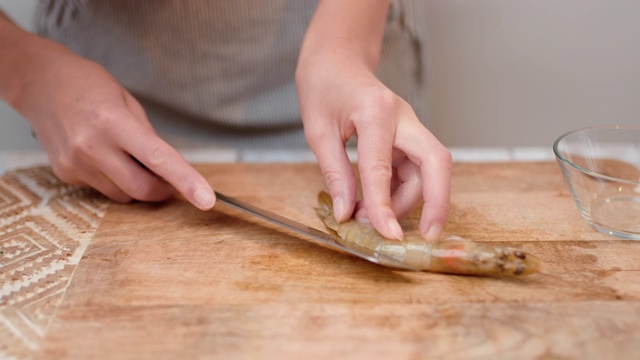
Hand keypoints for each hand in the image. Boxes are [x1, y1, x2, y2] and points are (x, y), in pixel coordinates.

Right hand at [3, 35, 215, 209]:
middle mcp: (92, 147)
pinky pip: (103, 189)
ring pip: (123, 194)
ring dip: (137, 184)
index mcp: (113, 122)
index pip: (158, 158)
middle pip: (142, 188)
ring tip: (126, 155)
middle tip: (169, 178)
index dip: (186, 181)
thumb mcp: (127, 102)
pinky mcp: (66, 174)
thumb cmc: (87, 85)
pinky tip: (103, 155)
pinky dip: (114, 179)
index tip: (206, 199)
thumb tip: (168, 169)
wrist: (39, 83)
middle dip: (163, 190)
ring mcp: (76, 164)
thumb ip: (149, 137)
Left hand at [297, 56, 450, 240]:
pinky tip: (380, 205)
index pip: (382, 169)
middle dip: (437, 202)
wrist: (337, 60)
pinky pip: (416, 168)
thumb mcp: (318, 132)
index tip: (388, 235)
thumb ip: (335, 174)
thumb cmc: (324, 88)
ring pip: (428, 169)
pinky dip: (402, 192)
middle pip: (436, 161)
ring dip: (410, 201)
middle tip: (427, 236)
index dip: (385, 206)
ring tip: (377, 222)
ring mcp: (410, 125)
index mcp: (375, 112)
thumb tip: (346, 214)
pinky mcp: (409, 135)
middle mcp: (402, 117)